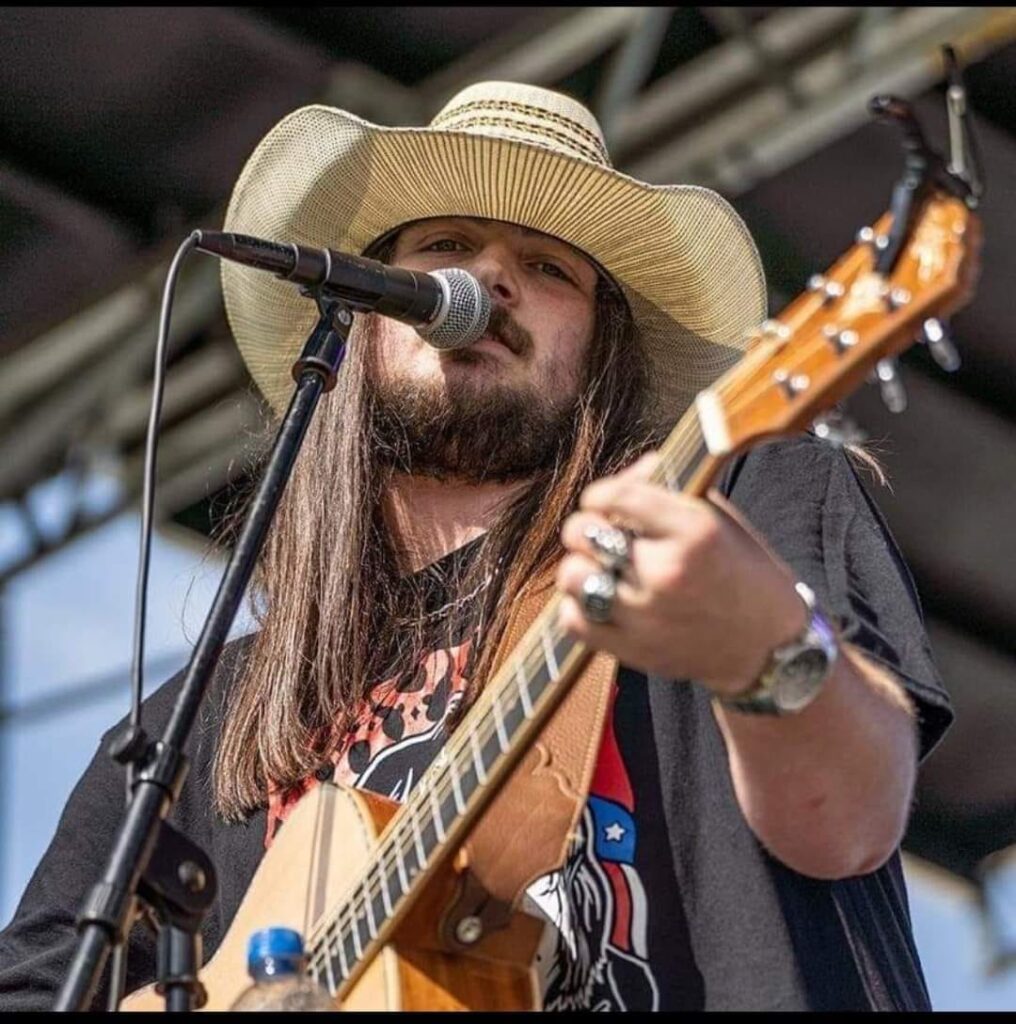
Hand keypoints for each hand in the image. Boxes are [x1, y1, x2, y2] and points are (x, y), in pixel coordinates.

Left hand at [556, 452, 808, 696]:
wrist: (767, 646)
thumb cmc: (742, 572)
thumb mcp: (719, 518)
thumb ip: (669, 489)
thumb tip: (630, 471)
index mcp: (695, 531)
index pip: (617, 495)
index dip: (602, 494)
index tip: (606, 500)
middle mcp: (666, 571)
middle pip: (583, 532)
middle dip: (587, 526)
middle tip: (602, 534)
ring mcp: (646, 614)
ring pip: (571, 575)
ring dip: (581, 567)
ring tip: (601, 568)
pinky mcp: (631, 649)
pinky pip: (572, 620)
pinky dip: (578, 607)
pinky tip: (600, 600)